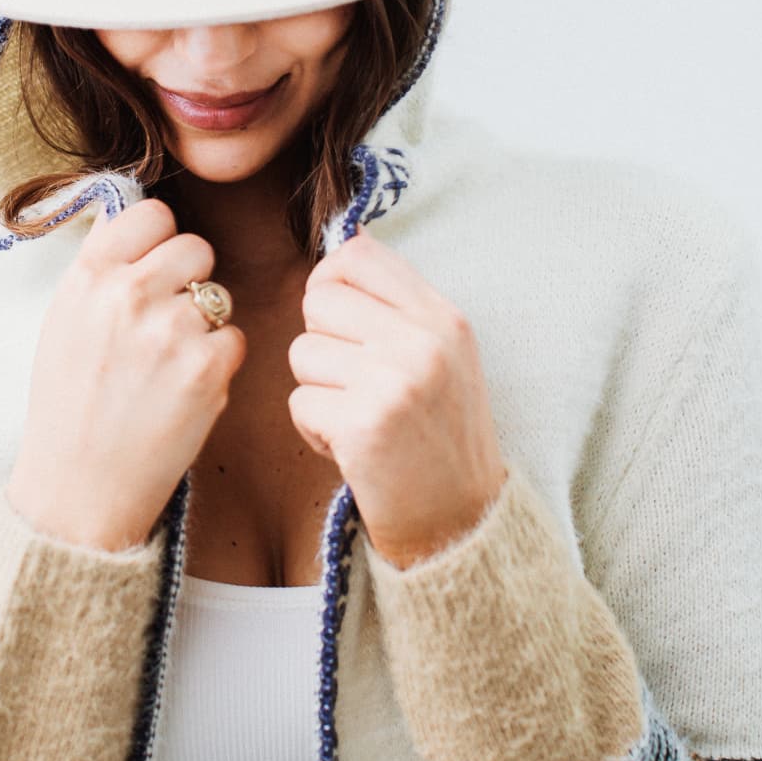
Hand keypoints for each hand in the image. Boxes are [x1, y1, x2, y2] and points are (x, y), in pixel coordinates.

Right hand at [7, 198, 246, 552]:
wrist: (78, 488)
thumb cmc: (69, 405)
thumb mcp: (63, 321)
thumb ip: (99, 268)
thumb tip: (129, 216)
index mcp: (88, 276)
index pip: (152, 213)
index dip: (160, 240)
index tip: (153, 268)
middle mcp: (128, 294)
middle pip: (196, 247)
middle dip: (189, 280)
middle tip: (165, 324)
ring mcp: (169, 330)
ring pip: (219, 296)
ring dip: (205, 326)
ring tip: (167, 366)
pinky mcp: (206, 368)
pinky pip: (235, 339)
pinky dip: (218, 364)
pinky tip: (183, 391)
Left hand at [287, 225, 507, 567]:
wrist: (462, 523)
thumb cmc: (440, 434)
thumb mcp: (443, 354)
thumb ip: (396, 301)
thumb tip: (344, 237)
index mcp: (443, 316)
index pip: (358, 255)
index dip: (332, 282)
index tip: (342, 320)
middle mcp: (422, 341)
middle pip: (318, 300)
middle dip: (321, 342)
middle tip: (355, 382)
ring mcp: (394, 382)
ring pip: (302, 352)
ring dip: (317, 390)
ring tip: (359, 417)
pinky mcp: (362, 425)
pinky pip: (299, 402)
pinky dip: (314, 430)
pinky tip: (352, 447)